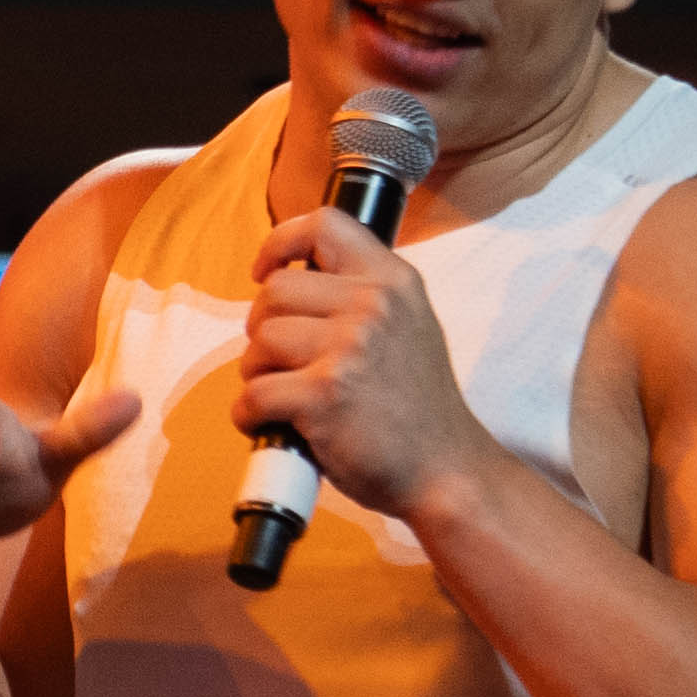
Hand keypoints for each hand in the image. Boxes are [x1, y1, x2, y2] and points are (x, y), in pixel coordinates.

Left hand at [238, 202, 491, 519]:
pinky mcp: (324, 394)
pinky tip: (271, 425)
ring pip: (260, 341)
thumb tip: (297, 279)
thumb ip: (366, 296)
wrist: (446, 471)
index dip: (281, 242)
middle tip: (282, 361)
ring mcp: (348, 348)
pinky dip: (250, 416)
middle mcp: (374, 305)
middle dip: (264, 328)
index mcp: (394, 281)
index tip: (264, 270)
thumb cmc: (420, 409)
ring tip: (284, 396)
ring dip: (257, 373)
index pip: (325, 225)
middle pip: (275, 290)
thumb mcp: (411, 326)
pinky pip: (253, 394)